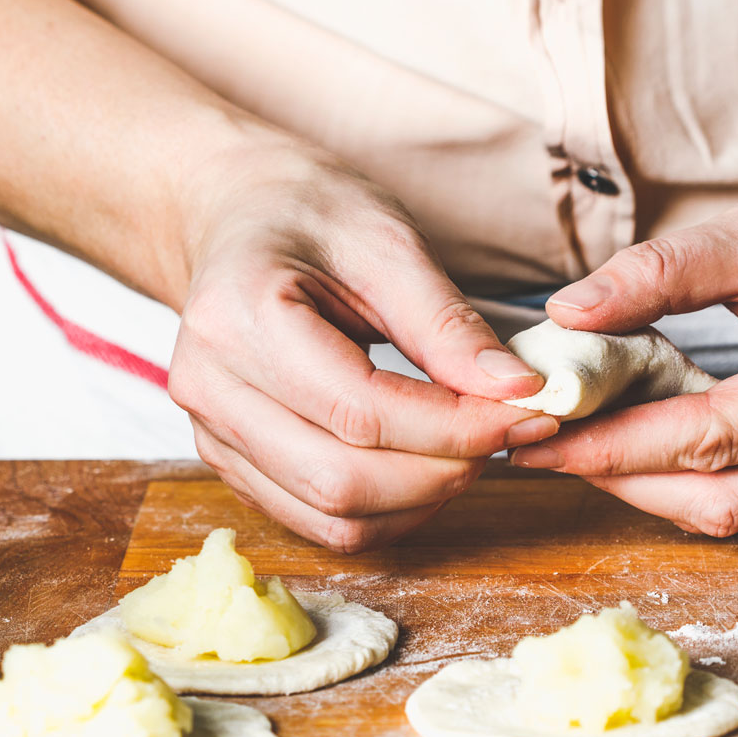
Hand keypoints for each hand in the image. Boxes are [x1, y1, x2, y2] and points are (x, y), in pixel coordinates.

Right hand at [168, 144, 556, 551]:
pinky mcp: (230, 464)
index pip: (359, 412)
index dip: (455, 427)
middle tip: (510, 430)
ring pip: (333, 518)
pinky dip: (389, 510)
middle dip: (445, 469)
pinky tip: (426, 464)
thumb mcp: (386, 241)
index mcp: (238, 319)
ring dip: (421, 499)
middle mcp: (208, 389)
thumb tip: (519, 392)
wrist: (239, 216)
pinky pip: (318, 522)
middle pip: (342, 480)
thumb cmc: (310, 214)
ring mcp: (211, 435)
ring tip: (470, 444)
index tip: (530, 411)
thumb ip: (447, 323)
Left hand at [508, 130, 737, 534]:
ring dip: (651, 488)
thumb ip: (656, 275)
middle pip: (726, 499)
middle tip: (539, 450)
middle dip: (623, 480)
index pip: (714, 437)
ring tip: (575, 447)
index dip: (616, 445)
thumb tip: (565, 316)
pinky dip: (689, 476)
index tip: (538, 435)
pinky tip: (632, 443)